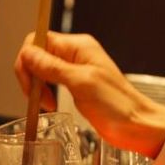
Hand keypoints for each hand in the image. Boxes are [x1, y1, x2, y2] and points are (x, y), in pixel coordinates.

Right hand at [14, 31, 164, 157]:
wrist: (137, 125)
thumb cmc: (118, 105)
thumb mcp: (81, 83)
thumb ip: (52, 67)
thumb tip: (28, 54)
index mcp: (78, 47)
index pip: (39, 39)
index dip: (28, 60)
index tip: (31, 83)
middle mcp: (75, 55)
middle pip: (37, 55)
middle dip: (31, 76)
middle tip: (38, 98)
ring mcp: (75, 71)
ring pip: (41, 70)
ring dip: (38, 87)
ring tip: (47, 104)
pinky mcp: (75, 86)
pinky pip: (50, 83)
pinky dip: (45, 94)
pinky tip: (51, 105)